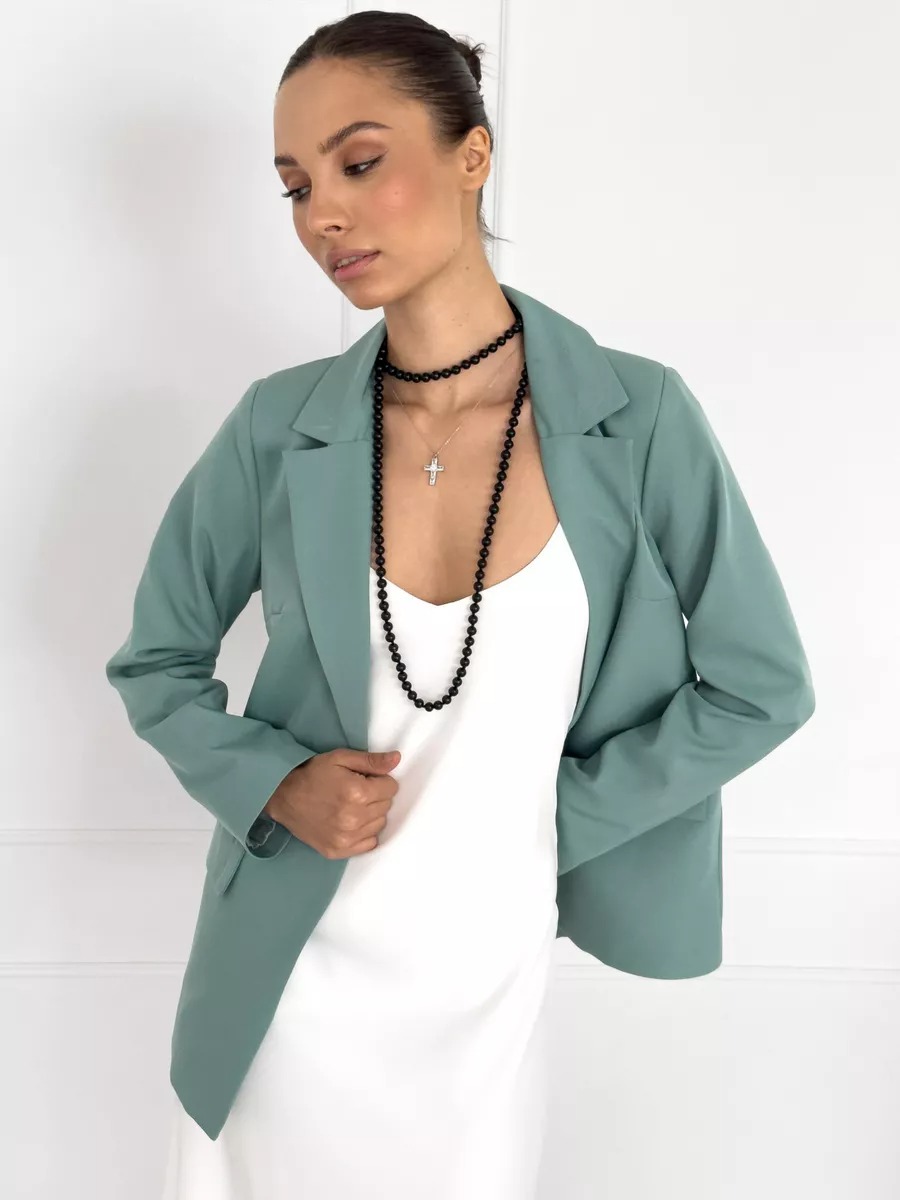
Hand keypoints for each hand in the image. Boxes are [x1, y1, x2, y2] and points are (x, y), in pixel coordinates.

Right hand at [264, 748, 401, 858]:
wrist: (283, 796)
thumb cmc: (312, 774)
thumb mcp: (340, 758)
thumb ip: (371, 761)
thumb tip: (397, 759)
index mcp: (357, 793)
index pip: (391, 787)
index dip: (380, 780)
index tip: (366, 779)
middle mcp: (354, 818)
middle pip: (386, 806)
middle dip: (376, 796)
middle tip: (357, 791)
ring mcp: (346, 838)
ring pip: (379, 824)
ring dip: (371, 814)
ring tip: (352, 805)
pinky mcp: (339, 851)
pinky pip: (369, 843)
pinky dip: (364, 832)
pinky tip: (350, 821)